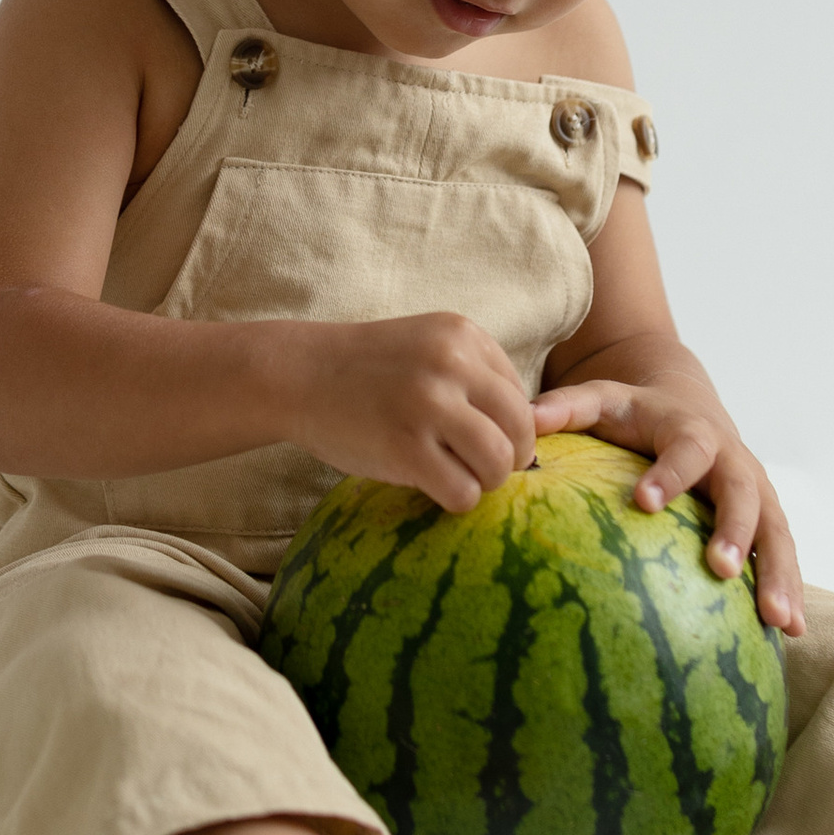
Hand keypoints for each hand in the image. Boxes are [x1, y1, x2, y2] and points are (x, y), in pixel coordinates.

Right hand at [284, 314, 540, 515]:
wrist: (297, 375)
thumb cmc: (367, 371)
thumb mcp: (428, 349)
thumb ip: (475, 377)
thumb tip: (535, 432)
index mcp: (463, 335)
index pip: (520, 395)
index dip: (505, 427)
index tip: (474, 437)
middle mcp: (452, 364)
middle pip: (522, 430)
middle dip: (510, 459)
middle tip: (480, 468)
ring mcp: (429, 405)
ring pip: (500, 463)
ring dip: (485, 482)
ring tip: (457, 477)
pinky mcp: (406, 448)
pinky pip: (463, 492)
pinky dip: (456, 499)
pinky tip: (431, 486)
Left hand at [533, 379, 805, 635]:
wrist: (689, 405)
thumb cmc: (635, 412)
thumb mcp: (602, 399)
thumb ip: (565, 408)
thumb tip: (522, 422)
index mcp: (690, 430)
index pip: (683, 449)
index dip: (668, 473)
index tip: (643, 502)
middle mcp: (732, 460)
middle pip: (742, 492)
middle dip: (734, 530)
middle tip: (718, 569)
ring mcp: (757, 491)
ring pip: (775, 530)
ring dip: (777, 573)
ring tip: (776, 620)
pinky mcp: (766, 519)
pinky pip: (782, 554)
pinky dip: (789, 588)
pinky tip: (790, 632)